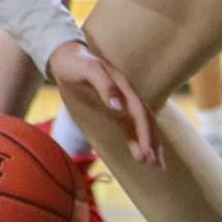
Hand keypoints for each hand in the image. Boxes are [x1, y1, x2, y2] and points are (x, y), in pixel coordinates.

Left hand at [50, 37, 162, 167]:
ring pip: (141, 125)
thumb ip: (104, 86)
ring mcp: (122, 102)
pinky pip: (129, 126)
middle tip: (156, 165)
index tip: (145, 153)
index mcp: (124, 85)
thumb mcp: (88, 70)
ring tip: (156, 165)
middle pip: (146, 120)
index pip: (140, 112)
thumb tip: (118, 107)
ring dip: (149, 143)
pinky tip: (140, 155)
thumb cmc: (76, 62)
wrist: (66, 56)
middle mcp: (127, 94)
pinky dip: (136, 140)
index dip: (144, 133)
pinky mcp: (114, 108)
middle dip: (152, 142)